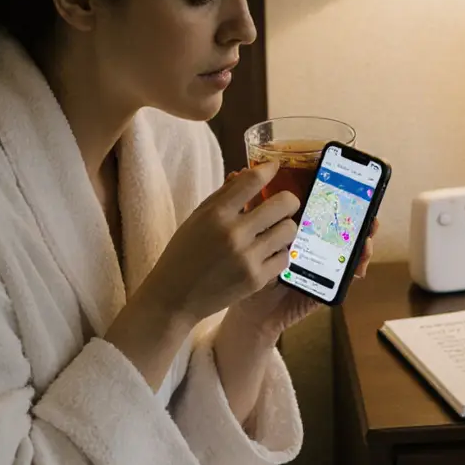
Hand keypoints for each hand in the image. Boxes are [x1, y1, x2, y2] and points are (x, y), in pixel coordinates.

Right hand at [138, 163, 300, 325]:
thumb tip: (248, 172)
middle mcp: (234, 233)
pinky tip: (267, 253)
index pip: (253, 180)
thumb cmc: (184, 253)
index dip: (269, 169)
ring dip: (284, 227)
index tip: (275, 167)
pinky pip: (285, 257)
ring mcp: (247, 258)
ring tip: (273, 232)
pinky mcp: (256, 279)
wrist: (175, 297)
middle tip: (284, 205)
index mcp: (216, 214)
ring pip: (289, 230)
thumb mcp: (197, 218)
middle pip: (284, 204)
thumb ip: (224, 195)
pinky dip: (278, 252)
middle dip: (288, 201)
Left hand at [227, 177, 379, 339]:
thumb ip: (245, 206)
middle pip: (343, 221)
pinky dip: (357, 267)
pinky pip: (347, 274)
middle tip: (367, 209)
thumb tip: (237, 172)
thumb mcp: (246, 234)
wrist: (250, 307)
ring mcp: (325, 261)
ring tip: (367, 235)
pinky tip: (359, 265)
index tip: (348, 180)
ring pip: (351, 245)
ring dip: (363, 238)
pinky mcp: (328, 283)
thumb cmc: (248, 268)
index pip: (323, 204)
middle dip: (359, 213)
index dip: (337, 192)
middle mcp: (317, 241)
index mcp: (300, 225)